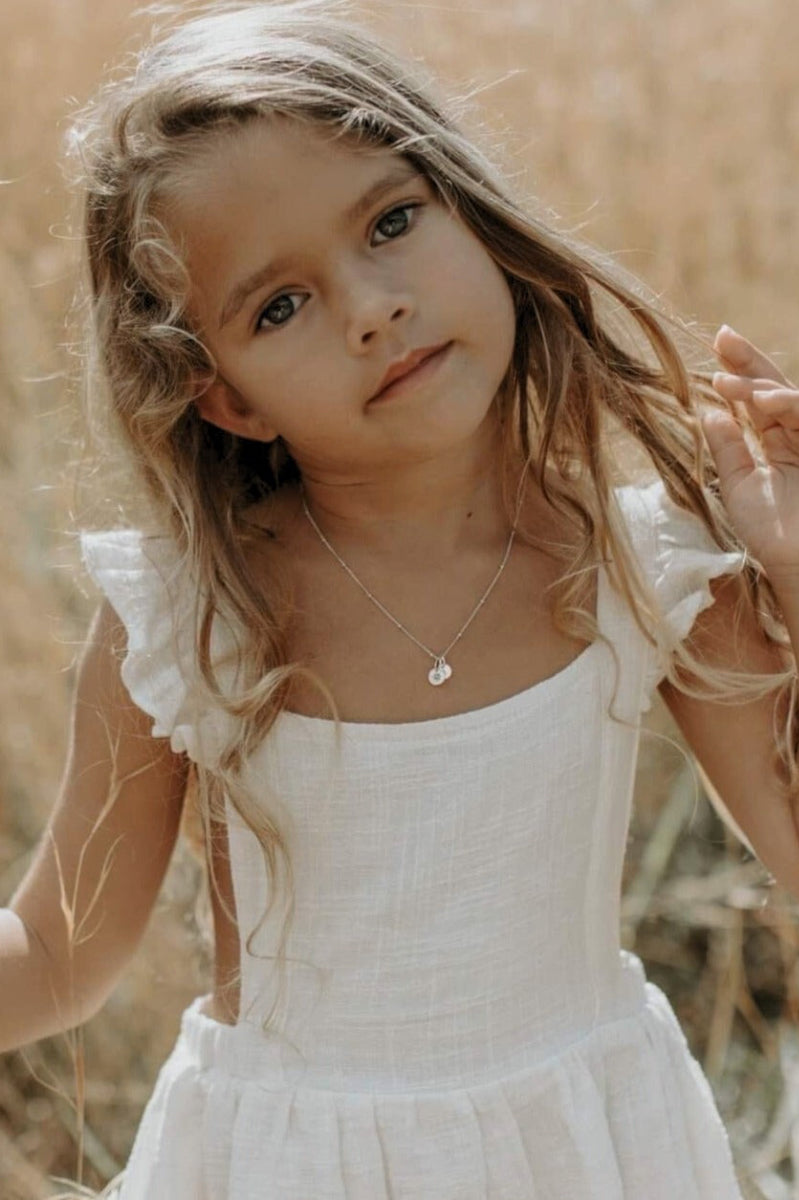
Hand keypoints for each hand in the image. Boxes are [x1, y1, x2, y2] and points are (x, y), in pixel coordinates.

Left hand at [703, 325, 798, 582]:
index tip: (715, 350)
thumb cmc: (772, 535)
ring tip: (731, 382)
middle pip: (777, 389)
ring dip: (762, 386)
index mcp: (779, 446)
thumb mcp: (739, 487)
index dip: (739, 374)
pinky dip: (787, 406)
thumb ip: (728, 449)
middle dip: (751, 362)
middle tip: (723, 337)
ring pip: (793, 401)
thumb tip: (708, 411)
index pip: (758, 402)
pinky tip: (762, 401)